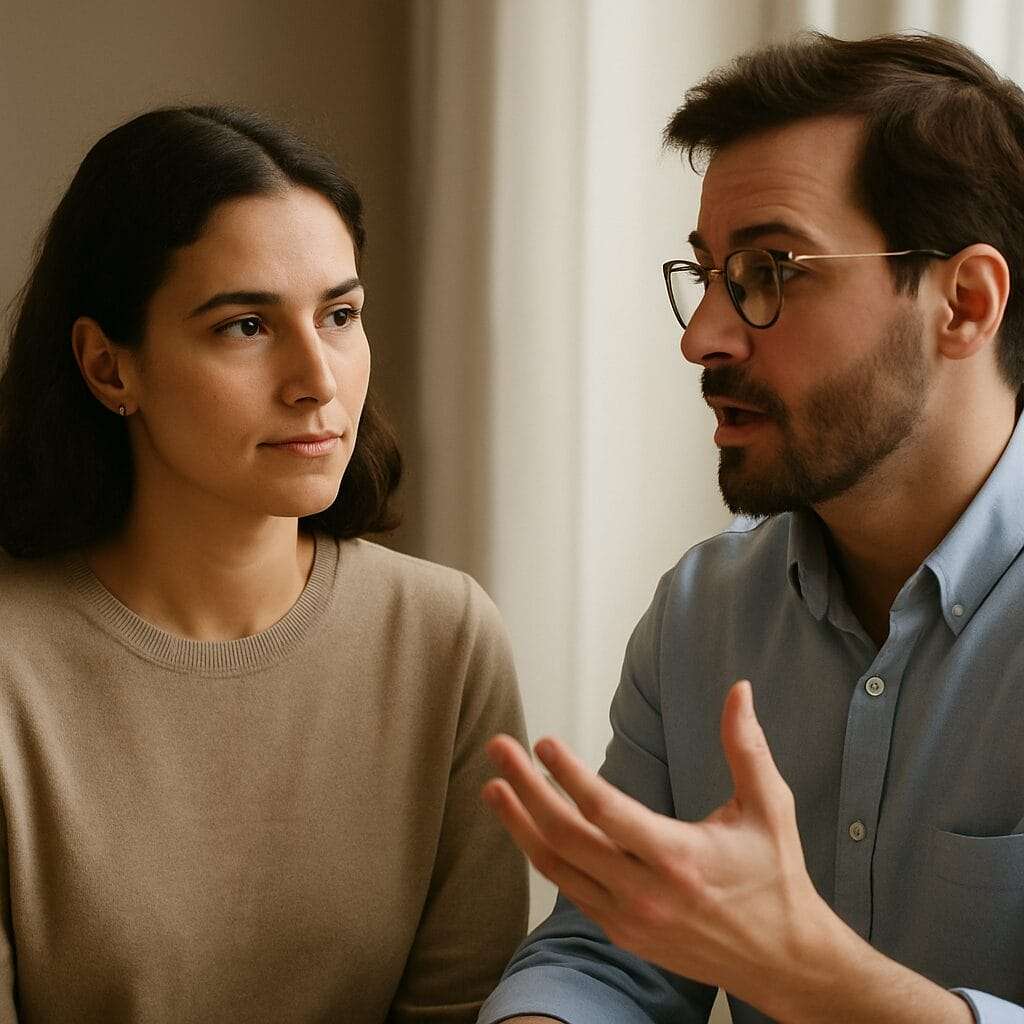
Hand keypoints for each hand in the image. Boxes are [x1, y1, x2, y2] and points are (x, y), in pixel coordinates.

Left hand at [482, 680, 828, 1006]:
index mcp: (679, 857)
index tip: (542, 742)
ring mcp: (628, 918)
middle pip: (567, 836)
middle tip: (499, 749)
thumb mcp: (769, 806)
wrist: (780, 960)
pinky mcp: (621, 933)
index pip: (607, 810)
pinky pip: (569, 888)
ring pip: (557, 867)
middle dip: (525, 789)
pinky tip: (526, 824)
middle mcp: (645, 892)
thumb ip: (746, 746)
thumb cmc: (775, 876)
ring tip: (494, 785)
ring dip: (520, 824)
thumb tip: (739, 689)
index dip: (569, 774)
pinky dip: (543, 854)